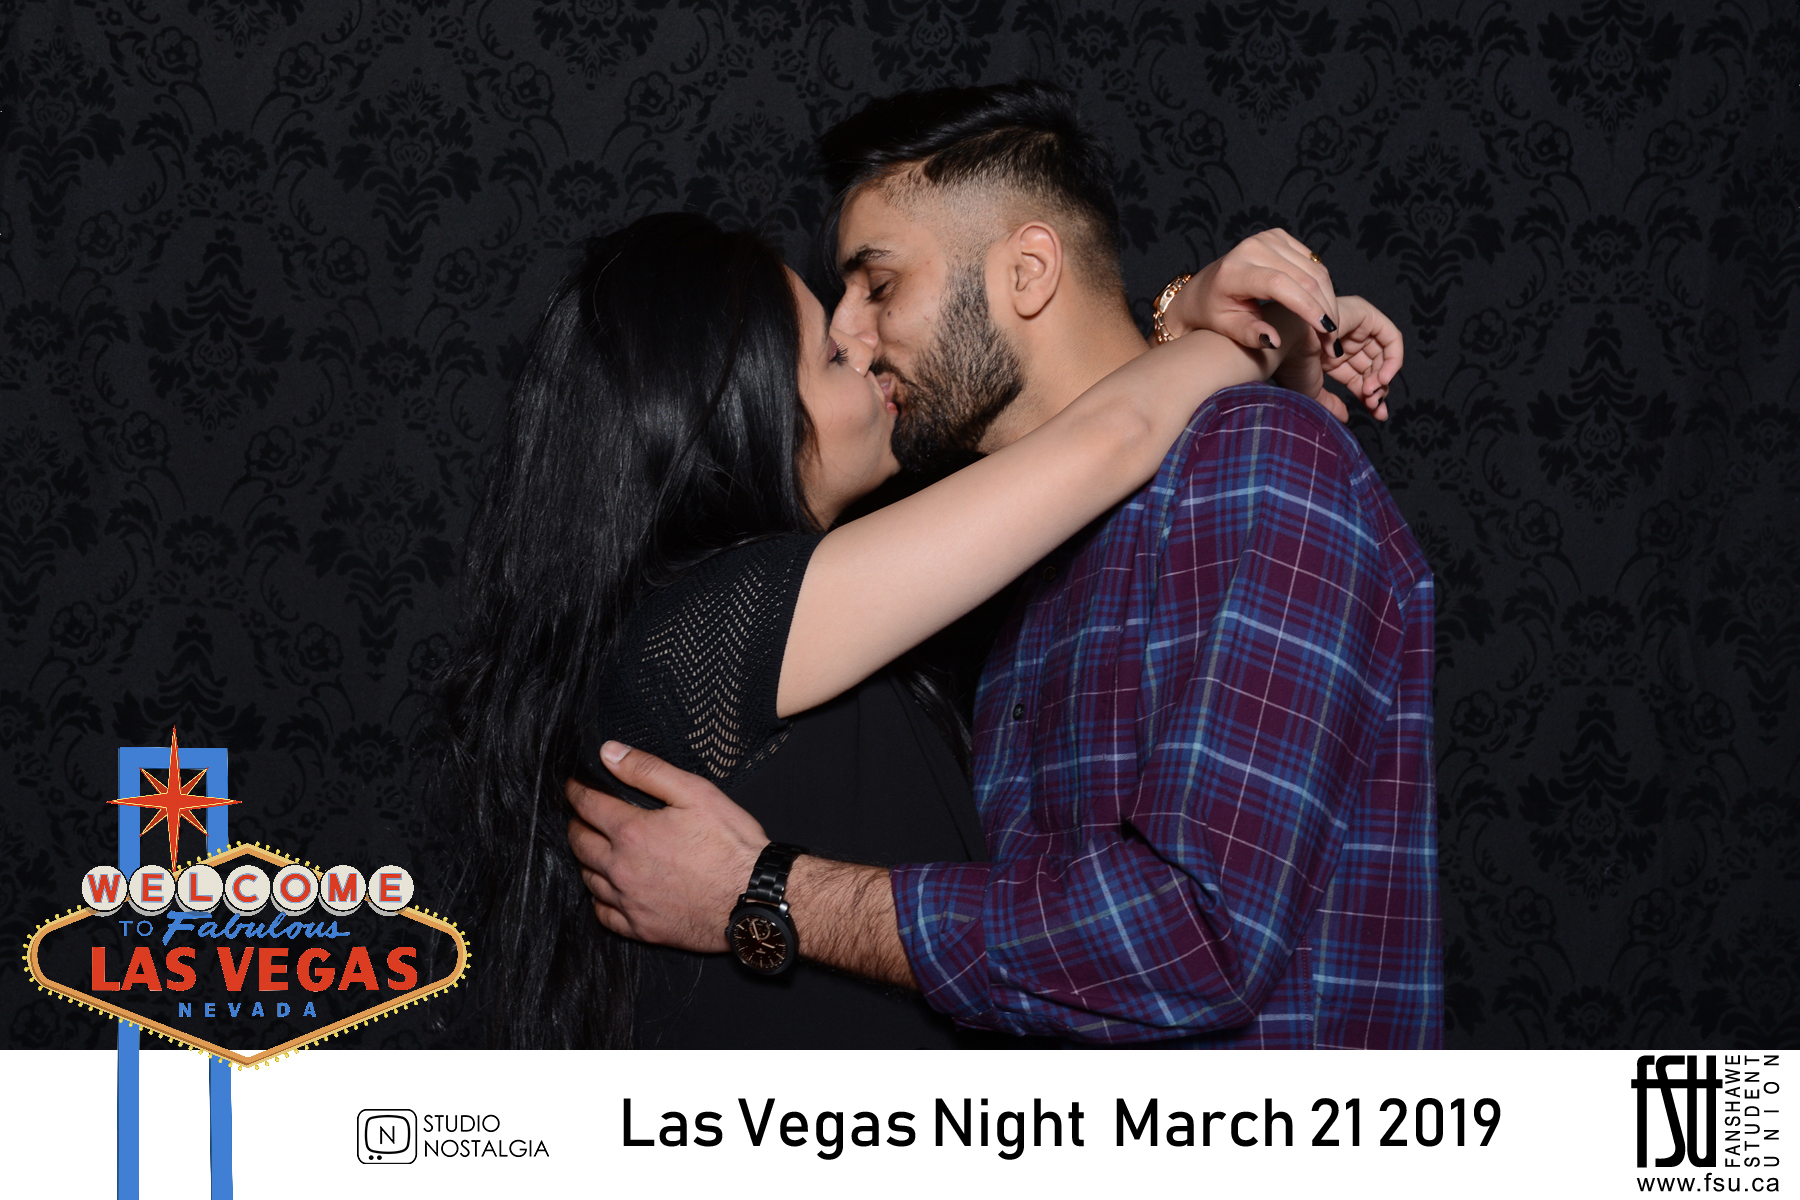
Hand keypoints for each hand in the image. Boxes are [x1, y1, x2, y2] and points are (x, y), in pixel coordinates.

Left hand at [564, 741, 766, 951]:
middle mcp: (621, 869)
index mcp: (631, 832)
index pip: (587, 805)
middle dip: (577, 823)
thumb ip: (647, 770)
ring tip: (594, 847)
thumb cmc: (731, 845)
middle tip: (582, 814)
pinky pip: (604, 914)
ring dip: (586, 859)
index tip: (574, 784)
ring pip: (588, 878)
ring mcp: (629, 902)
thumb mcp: (695, 792)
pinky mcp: (641, 928)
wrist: (754, 898)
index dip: (576, 790)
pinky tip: (608, 889)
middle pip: (579, 842)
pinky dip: (600, 898)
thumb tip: (609, 753)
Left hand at [1165, 228, 1339, 352]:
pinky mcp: (1279, 237)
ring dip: (1329, 301)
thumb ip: (1249, 334)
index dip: (1307, 307)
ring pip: (1315, 270)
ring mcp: (1268, 238)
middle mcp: (1252, 248)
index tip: (1326, 331)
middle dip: (1324, 311)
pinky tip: (1323, 309)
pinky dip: (1323, 287)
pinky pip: (1313, 263)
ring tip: (1330, 330)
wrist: (1203, 290)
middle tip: (1332, 342)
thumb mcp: (1226, 328)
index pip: (1279, 285)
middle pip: (1303, 277)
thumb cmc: (1213, 313)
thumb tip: (1274, 341)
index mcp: (1234, 270)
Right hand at [1266, 297, 1400, 423]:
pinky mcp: (1366, 314)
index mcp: (1330, 354)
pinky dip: (1394, 358)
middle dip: (1379, 389)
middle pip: (1373, 367)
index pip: (1359, 376)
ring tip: (1371, 392)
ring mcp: (1356, 324)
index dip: (1369, 396)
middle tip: (1375, 405)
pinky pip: (1391, 336)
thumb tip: (1344, 416)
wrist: (1285, 345)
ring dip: (1383, 377)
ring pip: (1384, 354)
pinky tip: (1383, 377)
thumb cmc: (1290, 366)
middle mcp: (1345, 339)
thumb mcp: (1313, 392)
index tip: (1376, 413)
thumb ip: (1330, 403)